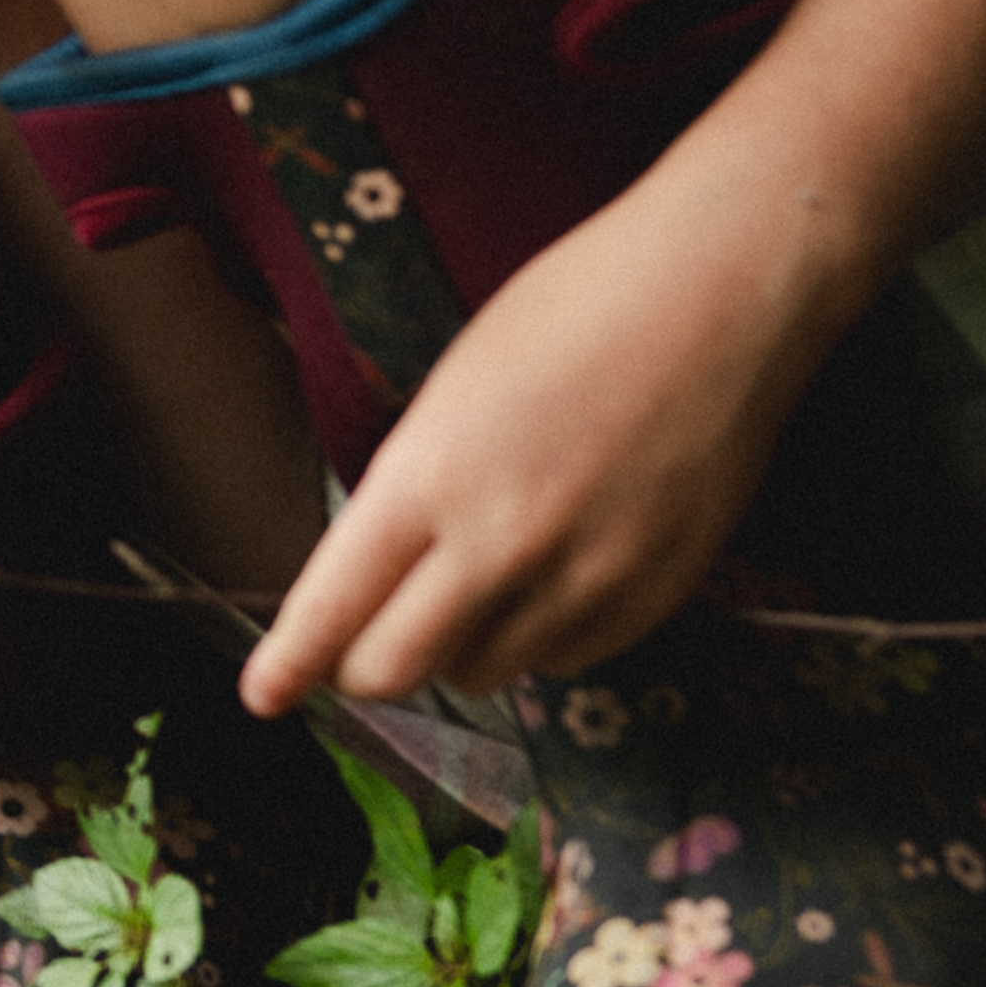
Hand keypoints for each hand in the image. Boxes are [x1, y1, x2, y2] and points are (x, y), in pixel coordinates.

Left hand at [238, 171, 808, 711]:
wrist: (719, 293)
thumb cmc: (575, 310)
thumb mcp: (455, 390)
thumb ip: (416, 489)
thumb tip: (382, 572)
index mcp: (430, 476)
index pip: (336, 606)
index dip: (292, 662)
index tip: (266, 693)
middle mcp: (502, 544)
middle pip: (398, 670)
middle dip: (366, 667)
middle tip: (365, 644)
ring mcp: (585, 577)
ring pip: (484, 673)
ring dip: (460, 649)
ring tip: (478, 580)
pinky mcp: (656, 593)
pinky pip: (568, 660)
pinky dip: (541, 638)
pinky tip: (551, 576)